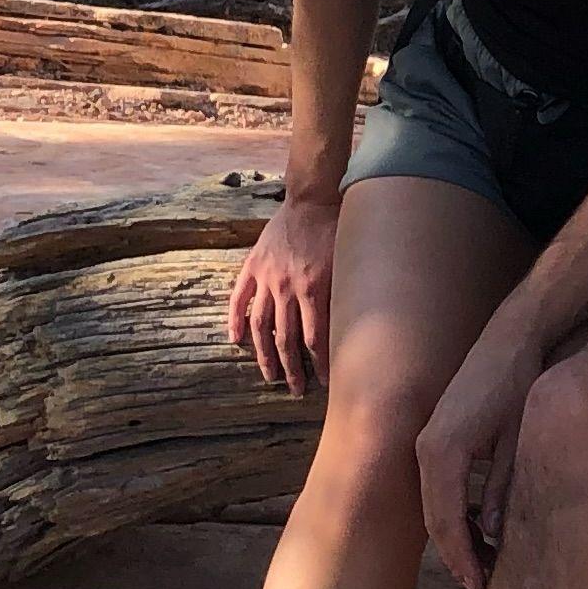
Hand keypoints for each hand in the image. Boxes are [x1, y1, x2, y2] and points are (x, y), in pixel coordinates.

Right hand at [227, 190, 337, 394]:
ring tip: (271, 376)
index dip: (320, 364)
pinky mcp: (253, 266)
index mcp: (314, 288)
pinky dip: (235, 321)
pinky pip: (239, 299)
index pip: (315, 339)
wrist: (313, 198)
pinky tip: (236, 341)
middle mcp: (288, 288)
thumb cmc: (338, 230)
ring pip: (261, 326)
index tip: (326, 381)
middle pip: (286, 340)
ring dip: (265, 355)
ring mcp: (267, 278)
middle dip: (292, 370)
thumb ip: (345, 295)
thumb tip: (352, 328)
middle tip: (297, 390)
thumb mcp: (349, 263)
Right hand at [415, 322, 542, 588]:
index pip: (444, 520)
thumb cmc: (520, 383)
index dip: (461, 559)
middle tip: (481, 585)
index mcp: (443, 451)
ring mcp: (428, 439)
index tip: (479, 586)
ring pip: (434, 502)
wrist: (513, 336)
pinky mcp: (438, 434)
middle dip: (456, 554)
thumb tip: (490, 534)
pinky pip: (439, 484)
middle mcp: (426, 447)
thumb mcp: (519, 441)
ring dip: (454, 534)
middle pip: (433, 516)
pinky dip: (453, 510)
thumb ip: (503, 489)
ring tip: (483, 563)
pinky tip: (478, 528)